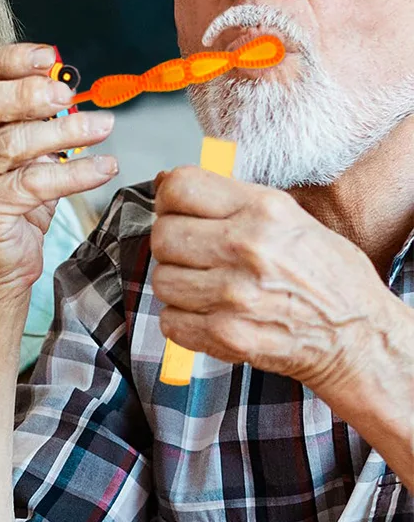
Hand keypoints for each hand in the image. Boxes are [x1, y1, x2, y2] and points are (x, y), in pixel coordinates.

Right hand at [0, 43, 117, 305]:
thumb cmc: (8, 210)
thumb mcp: (17, 157)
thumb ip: (30, 120)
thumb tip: (65, 85)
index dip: (8, 59)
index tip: (49, 58)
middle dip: (26, 93)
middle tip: (68, 96)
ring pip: (9, 143)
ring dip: (65, 132)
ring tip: (102, 127)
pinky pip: (32, 184)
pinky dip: (75, 173)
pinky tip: (103, 167)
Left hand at [151, 166, 398, 407]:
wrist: (359, 338)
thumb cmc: (326, 276)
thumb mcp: (290, 219)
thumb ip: (228, 200)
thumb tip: (164, 183)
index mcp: (264, 211)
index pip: (181, 187)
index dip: (168, 199)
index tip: (175, 211)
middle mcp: (247, 248)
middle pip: (163, 236)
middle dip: (172, 246)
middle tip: (194, 255)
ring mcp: (234, 294)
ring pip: (161, 280)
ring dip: (178, 286)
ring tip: (209, 288)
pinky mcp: (226, 334)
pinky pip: (170, 321)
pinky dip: (183, 321)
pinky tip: (211, 315)